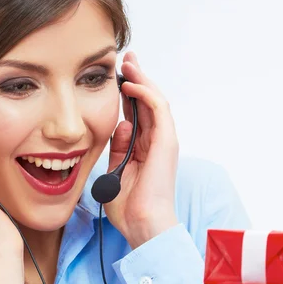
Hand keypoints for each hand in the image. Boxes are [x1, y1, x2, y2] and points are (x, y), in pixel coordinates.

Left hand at [103, 52, 178, 249]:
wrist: (143, 224)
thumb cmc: (130, 206)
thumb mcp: (116, 170)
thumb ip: (118, 148)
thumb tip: (120, 126)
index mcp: (145, 148)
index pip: (138, 113)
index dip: (128, 93)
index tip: (116, 77)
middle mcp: (157, 141)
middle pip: (148, 101)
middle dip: (137, 78)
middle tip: (126, 59)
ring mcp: (164, 140)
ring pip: (155, 100)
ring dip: (141, 79)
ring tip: (128, 63)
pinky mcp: (166, 142)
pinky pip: (158, 110)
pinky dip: (144, 94)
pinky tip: (129, 85)